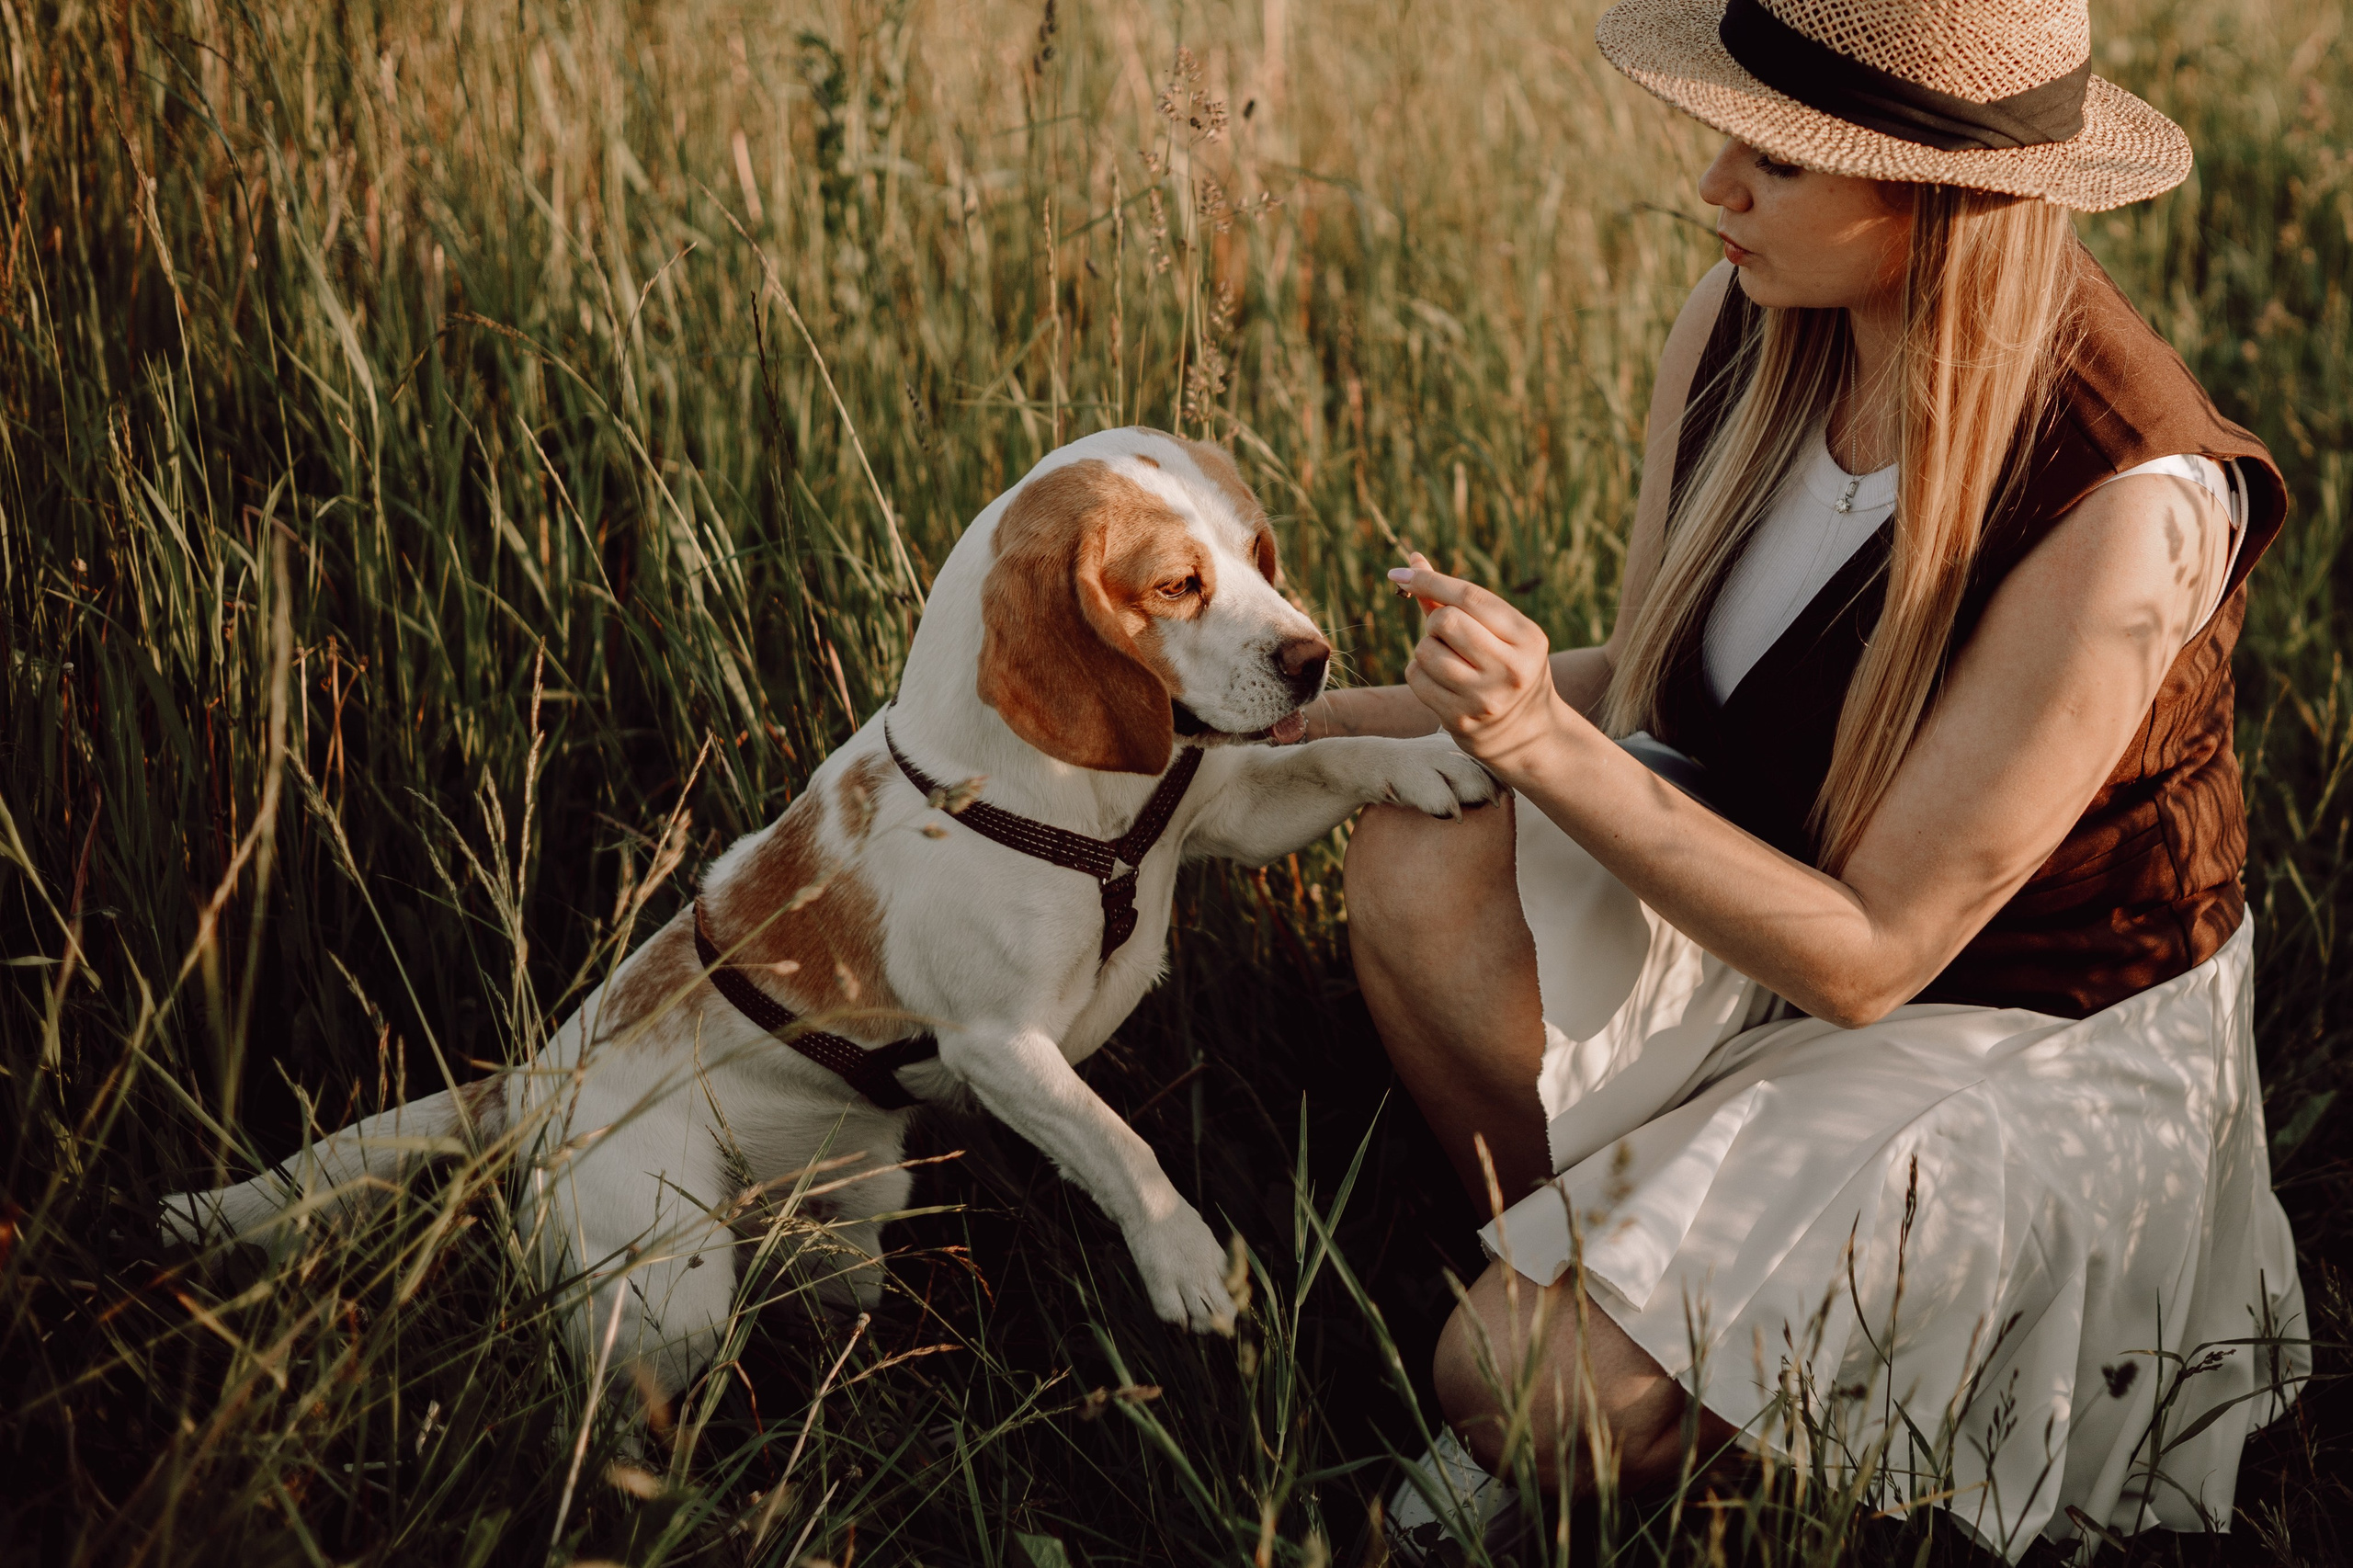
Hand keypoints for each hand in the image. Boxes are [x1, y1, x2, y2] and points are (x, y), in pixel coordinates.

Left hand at [1389, 553, 1563, 775]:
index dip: (1430, 581)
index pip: (1470, 597)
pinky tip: (1440, 680)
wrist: (1528, 733)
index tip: (1399, 573)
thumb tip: (1412, 562)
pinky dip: (1419, 671)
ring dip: (1426, 649)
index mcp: (1527, 637)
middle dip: (1436, 623)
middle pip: (1445, 621)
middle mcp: (1511, 668)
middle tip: (1447, 635)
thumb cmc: (1506, 667)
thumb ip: (1456, 600)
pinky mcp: (1461, 719)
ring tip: (1448, 659)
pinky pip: (1416, 677)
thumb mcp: (1500, 632)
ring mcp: (1485, 698)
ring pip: (1425, 650)